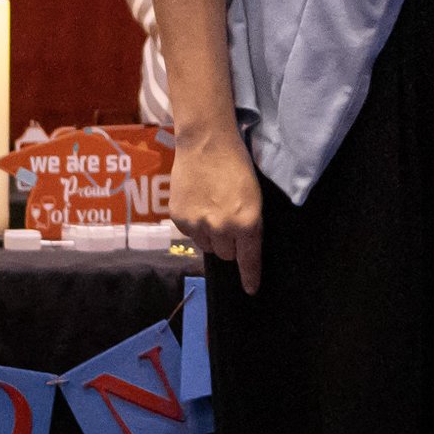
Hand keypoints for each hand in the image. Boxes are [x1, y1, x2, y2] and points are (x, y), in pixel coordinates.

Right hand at [170, 131, 263, 293]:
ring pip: (207, 246)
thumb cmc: (238, 165)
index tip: (251, 290)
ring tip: (212, 208)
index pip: (248, 260)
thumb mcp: (254, 196)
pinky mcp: (179, 219)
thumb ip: (250, 225)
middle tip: (228, 219)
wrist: (206, 143)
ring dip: (211, 235)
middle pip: (226, 254)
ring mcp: (198, 225)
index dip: (250, 277)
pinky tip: (198, 203)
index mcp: (246, 222)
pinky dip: (195, 225)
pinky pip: (190, 234)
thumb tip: (242, 249)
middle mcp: (222, 228)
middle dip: (229, 243)